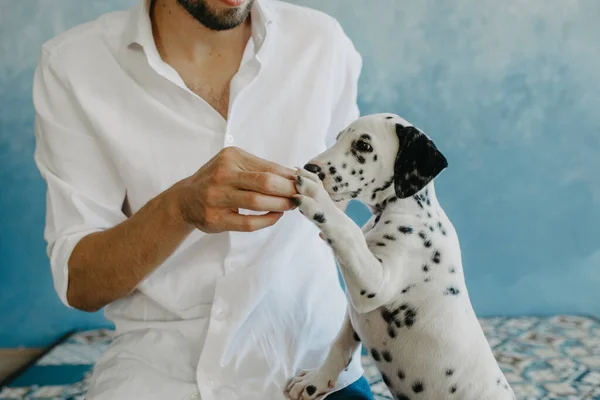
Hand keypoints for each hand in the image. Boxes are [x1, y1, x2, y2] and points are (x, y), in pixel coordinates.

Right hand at [175, 147, 296, 232]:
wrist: (185, 199)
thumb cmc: (217, 180)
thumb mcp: (234, 165)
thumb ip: (260, 169)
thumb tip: (294, 175)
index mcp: (230, 157)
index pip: (268, 167)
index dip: (289, 177)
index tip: (304, 182)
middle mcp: (222, 175)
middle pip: (265, 183)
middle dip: (288, 190)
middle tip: (301, 195)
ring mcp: (217, 198)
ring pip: (257, 202)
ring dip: (281, 205)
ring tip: (292, 205)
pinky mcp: (216, 219)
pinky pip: (248, 223)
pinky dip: (267, 220)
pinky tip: (276, 216)